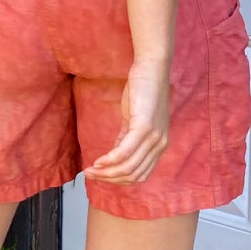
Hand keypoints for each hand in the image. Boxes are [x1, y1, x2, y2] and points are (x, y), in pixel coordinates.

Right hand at [86, 60, 170, 186]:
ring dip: (106, 173)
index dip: (119, 180)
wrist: (151, 68)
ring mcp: (153, 138)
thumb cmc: (143, 90)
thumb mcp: (135, 119)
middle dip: (110, 179)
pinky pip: (124, 152)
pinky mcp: (144, 128)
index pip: (141, 174)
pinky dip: (109, 160)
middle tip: (91, 175)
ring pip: (128, 167)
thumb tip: (115, 155)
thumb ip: (127, 138)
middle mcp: (160, 145)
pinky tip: (97, 161)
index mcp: (160, 145)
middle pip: (134, 175)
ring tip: (90, 170)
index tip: (101, 176)